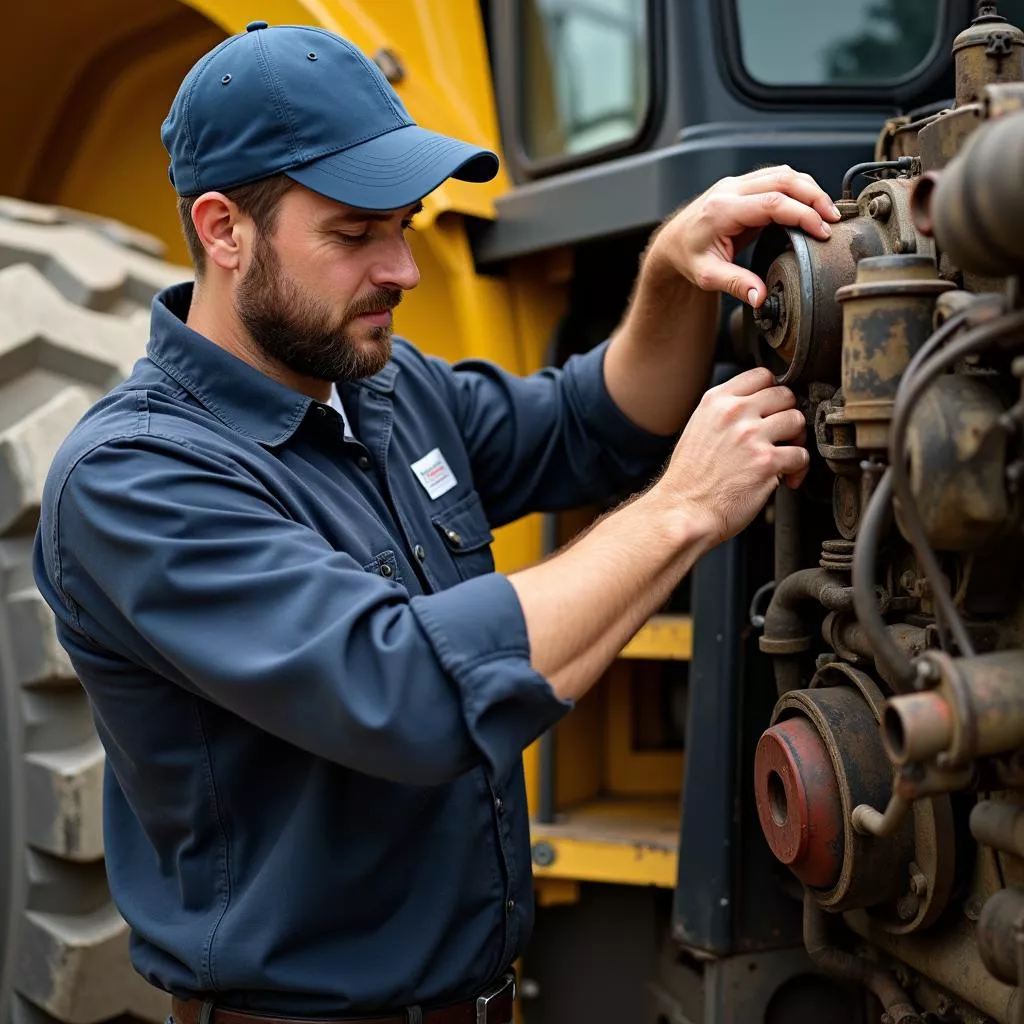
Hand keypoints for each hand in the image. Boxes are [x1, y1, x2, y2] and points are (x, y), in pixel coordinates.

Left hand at [648, 166, 840, 307]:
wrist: (673, 243)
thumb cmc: (688, 257)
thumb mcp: (708, 276)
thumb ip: (736, 285)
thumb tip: (760, 297)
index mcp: (722, 209)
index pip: (772, 203)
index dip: (802, 214)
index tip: (822, 231)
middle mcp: (730, 189)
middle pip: (783, 180)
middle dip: (814, 197)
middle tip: (834, 220)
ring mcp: (737, 183)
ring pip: (783, 174)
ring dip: (809, 190)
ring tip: (828, 213)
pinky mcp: (743, 185)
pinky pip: (777, 177)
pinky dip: (798, 188)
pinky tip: (810, 205)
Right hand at [656, 367, 808, 543]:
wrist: (683, 511)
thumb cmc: (689, 480)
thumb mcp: (698, 429)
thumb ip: (725, 412)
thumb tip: (757, 408)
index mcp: (716, 402)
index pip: (761, 375)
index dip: (773, 392)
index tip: (774, 409)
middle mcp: (734, 413)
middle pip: (785, 395)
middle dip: (787, 415)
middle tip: (783, 436)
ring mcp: (751, 436)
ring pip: (797, 420)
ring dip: (796, 440)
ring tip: (785, 456)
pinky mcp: (766, 462)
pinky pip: (801, 455)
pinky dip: (799, 469)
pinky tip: (786, 478)